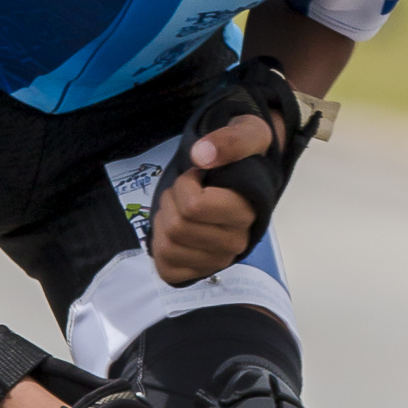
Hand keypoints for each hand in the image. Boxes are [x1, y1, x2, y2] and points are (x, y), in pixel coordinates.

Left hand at [149, 114, 281, 286]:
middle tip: (184, 192)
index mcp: (246, 212)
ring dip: (164, 222)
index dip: (185, 185)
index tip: (198, 176)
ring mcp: (218, 261)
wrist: (244, 179)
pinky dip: (160, 247)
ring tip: (179, 209)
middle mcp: (235, 243)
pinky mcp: (200, 272)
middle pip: (176, 227)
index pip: (193, 207)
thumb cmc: (243, 157)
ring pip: (167, 247)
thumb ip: (230, 140)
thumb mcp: (247, 134)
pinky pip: (165, 267)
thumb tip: (201, 156)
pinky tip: (174, 232)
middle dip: (171, 201)